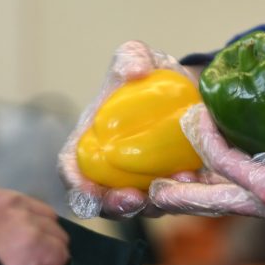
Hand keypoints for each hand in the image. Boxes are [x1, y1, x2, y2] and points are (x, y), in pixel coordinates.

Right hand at [59, 40, 197, 218]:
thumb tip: (134, 72)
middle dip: (116, 206)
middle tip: (135, 199)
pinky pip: (174, 200)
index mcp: (91, 143)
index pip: (72, 170)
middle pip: (103, 202)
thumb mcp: (139, 56)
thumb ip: (131, 56)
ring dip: (154, 204)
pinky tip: (192, 177)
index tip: (89, 191)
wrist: (189, 88)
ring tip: (176, 182)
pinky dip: (181, 194)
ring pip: (141, 208)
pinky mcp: (170, 189)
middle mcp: (112, 171)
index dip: (76, 186)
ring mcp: (141, 184)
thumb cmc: (152, 74)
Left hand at [150, 55, 264, 242]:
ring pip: (229, 208)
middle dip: (182, 199)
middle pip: (214, 203)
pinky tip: (223, 184)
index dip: (204, 136)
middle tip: (153, 196)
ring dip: (203, 199)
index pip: (223, 161)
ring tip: (176, 194)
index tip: (195, 116)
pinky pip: (247, 204)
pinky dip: (229, 194)